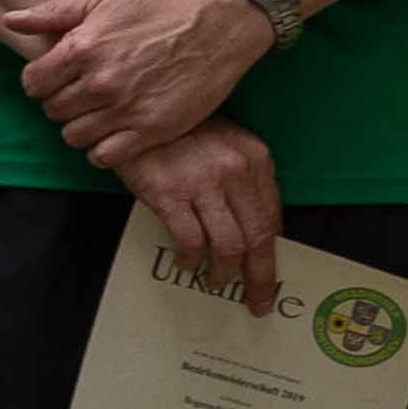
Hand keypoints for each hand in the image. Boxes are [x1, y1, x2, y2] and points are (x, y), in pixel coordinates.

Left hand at [5, 0, 269, 163]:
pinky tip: (112, 134)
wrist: (218, 24)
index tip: (55, 80)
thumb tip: (10, 20)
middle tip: (80, 95)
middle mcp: (100, 82)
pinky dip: (101, 150)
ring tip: (96, 114)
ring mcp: (126, 108)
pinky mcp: (153, 130)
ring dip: (79, 127)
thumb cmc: (159, 8)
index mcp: (81, 48)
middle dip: (60, 103)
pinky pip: (105, 156)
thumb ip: (51, 13)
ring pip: (74, 136)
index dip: (40, 82)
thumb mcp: (102, 0)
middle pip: (53, 110)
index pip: (32, 83)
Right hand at [109, 116, 283, 316]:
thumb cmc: (179, 130)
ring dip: (224, 273)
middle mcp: (235, 171)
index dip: (273, 253)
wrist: (134, 108)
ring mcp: (203, 183)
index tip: (270, 275)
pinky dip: (190, 259)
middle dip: (259, 277)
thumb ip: (242, 179)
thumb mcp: (224, 144)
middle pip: (258, 238)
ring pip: (228, 245)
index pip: (272, 218)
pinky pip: (189, 240)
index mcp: (255, 158)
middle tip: (257, 301)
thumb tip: (248, 226)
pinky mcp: (169, 193)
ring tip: (216, 282)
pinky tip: (186, 263)